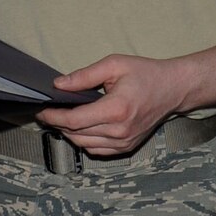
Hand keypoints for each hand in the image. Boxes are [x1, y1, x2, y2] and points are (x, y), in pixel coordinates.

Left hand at [38, 53, 194, 155]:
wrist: (173, 89)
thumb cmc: (145, 74)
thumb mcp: (114, 65)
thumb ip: (84, 76)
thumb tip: (59, 85)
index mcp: (116, 109)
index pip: (75, 120)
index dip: (54, 117)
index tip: (42, 111)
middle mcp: (120, 131)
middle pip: (76, 134)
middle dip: (58, 124)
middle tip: (47, 112)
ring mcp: (124, 142)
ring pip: (84, 144)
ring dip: (68, 133)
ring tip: (60, 119)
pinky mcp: (126, 147)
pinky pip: (96, 150)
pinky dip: (83, 141)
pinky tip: (79, 128)